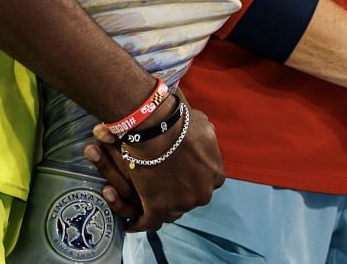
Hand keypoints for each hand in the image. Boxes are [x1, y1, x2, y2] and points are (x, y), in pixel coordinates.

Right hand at [91, 97, 224, 232]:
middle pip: (189, 198)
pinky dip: (138, 223)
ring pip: (170, 210)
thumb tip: (203, 140)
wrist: (156, 128)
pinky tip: (130, 223)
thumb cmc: (178, 123)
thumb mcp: (203, 125)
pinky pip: (147, 222)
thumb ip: (207, 139)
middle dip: (178, 192)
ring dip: (160, 205)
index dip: (192, 177)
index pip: (205, 182)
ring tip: (145, 199)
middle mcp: (202, 193)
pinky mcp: (158, 208)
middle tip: (162, 182)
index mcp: (215, 175)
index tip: (181, 171)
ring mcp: (181, 204)